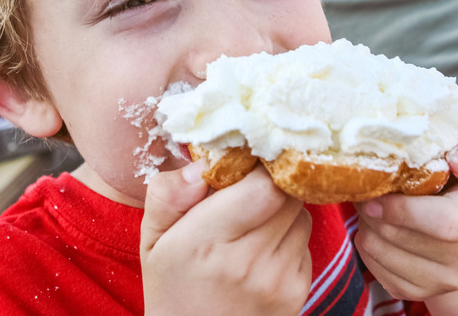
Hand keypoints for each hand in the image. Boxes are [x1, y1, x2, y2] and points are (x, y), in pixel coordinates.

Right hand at [141, 160, 312, 315]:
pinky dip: (288, 238)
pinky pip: (305, 244)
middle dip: (271, 184)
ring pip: (301, 215)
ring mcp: (277, 280)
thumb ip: (168, 196)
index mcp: (204, 242)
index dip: (259, 167)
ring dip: (282, 210)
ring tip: (252, 225)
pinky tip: (262, 253)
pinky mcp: (297, 293)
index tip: (245, 164)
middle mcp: (247, 262)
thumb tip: (203, 166)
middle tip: (249, 189)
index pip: (264, 186)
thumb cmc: (173, 286)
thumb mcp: (152, 240)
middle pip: (287, 195)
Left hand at [354, 131, 457, 300]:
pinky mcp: (419, 291)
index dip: (403, 209)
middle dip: (372, 210)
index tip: (378, 192)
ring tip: (373, 207)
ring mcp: (447, 279)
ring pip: (380, 250)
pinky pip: (373, 267)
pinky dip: (365, 244)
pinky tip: (377, 228)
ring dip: (366, 224)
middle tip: (367, 192)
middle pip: (401, 236)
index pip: (445, 222)